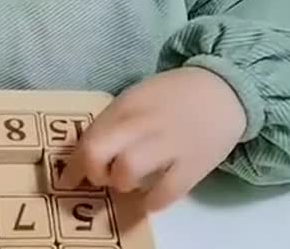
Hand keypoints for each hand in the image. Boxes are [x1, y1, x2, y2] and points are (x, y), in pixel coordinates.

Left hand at [60, 67, 246, 210]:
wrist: (223, 88)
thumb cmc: (172, 96)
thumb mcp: (136, 99)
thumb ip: (113, 122)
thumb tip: (86, 154)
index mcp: (124, 107)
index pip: (87, 139)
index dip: (72, 166)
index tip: (66, 181)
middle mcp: (141, 124)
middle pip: (97, 153)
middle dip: (93, 173)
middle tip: (101, 178)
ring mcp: (168, 143)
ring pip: (127, 170)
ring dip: (121, 183)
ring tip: (128, 182)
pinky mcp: (194, 163)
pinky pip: (166, 192)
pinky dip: (153, 201)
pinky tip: (150, 199)